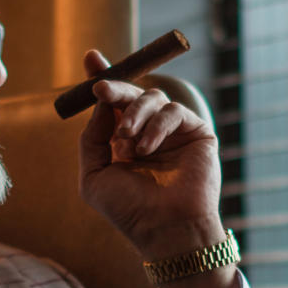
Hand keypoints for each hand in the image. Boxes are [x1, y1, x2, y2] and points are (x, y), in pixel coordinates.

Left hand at [76, 51, 236, 287]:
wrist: (165, 229)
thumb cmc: (129, 210)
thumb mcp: (94, 176)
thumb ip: (92, 138)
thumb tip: (101, 103)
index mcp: (124, 141)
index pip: (113, 102)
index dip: (103, 76)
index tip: (90, 57)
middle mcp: (148, 132)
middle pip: (132, 92)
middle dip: (115, 86)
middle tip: (101, 88)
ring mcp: (173, 132)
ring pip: (153, 97)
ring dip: (134, 114)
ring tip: (126, 141)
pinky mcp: (196, 133)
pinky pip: (174, 112)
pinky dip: (156, 126)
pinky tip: (147, 148)